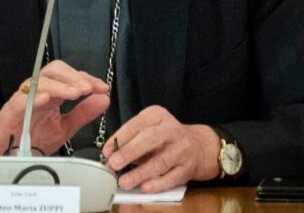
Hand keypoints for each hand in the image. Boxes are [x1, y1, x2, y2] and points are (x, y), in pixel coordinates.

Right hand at [0, 60, 109, 154]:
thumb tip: (104, 99)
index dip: (88, 80)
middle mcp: (39, 92)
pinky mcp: (11, 111)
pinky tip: (47, 99)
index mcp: (52, 94)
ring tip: (76, 93)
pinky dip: (34, 97)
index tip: (103, 88)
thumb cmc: (31, 138)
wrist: (3, 154)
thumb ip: (83, 113)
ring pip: (40, 81)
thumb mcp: (64, 127)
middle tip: (88, 88)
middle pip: (55, 71)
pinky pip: (21, 99)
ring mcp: (24, 99)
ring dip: (60, 85)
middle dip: (74, 76)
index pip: (71, 77)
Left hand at [101, 105, 220, 192]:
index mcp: (158, 115)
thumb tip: (110, 155)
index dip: (120, 139)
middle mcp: (171, 130)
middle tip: (114, 164)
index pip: (137, 124)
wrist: (197, 146)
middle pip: (149, 140)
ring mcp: (182, 149)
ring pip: (160, 162)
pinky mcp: (188, 167)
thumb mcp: (148, 129)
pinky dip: (157, 184)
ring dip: (140, 173)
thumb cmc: (165, 138)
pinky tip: (145, 188)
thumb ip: (130, 139)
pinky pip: (171, 178)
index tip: (106, 152)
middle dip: (129, 152)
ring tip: (124, 182)